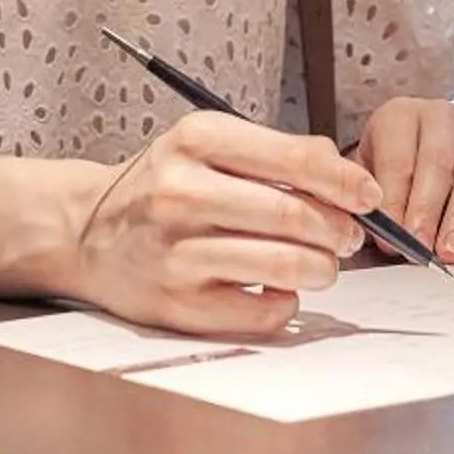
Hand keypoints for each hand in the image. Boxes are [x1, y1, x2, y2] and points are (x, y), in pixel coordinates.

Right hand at [66, 110, 377, 335]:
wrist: (84, 231)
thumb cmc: (159, 186)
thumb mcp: (205, 144)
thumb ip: (273, 153)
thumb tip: (345, 175)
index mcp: (196, 140)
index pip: (296, 159)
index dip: (346, 181)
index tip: (369, 196)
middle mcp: (182, 193)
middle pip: (295, 216)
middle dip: (340, 230)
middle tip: (350, 237)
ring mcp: (177, 252)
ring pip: (285, 267)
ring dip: (322, 269)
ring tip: (324, 266)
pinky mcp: (176, 305)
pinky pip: (260, 313)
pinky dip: (285, 305)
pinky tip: (279, 291)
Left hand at [351, 99, 453, 263]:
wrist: (410, 159)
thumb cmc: (384, 172)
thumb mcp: (365, 177)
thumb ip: (367, 200)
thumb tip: (372, 233)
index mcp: (400, 117)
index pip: (397, 159)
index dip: (393, 200)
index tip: (388, 236)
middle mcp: (440, 120)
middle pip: (437, 163)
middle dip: (427, 210)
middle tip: (419, 245)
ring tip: (450, 252)